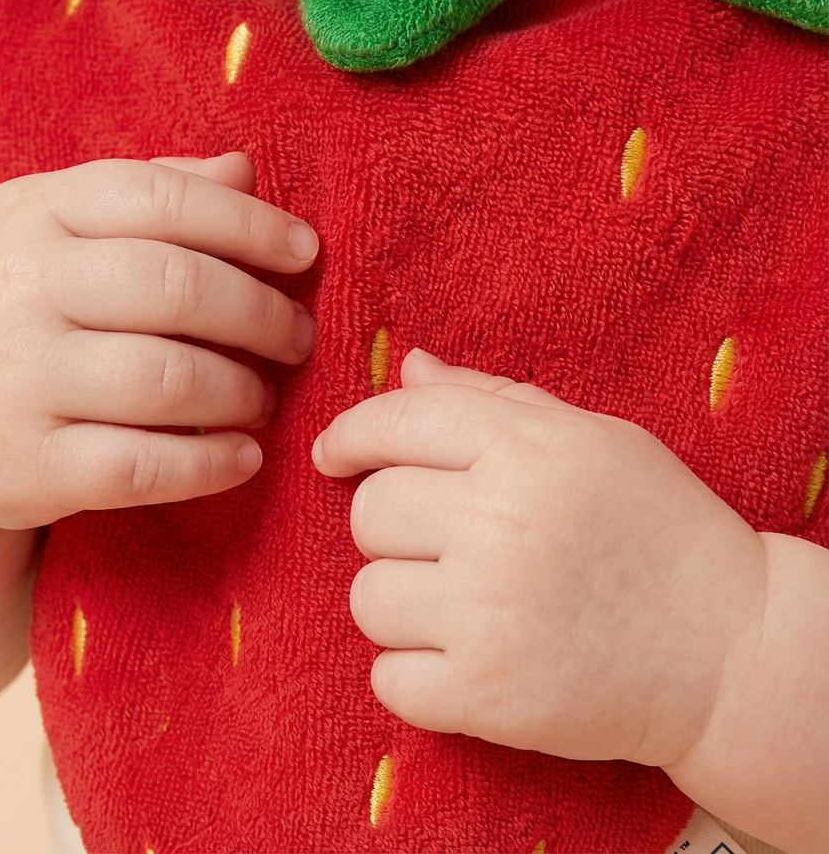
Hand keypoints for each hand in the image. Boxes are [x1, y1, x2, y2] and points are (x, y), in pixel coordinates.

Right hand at [0, 152, 317, 531]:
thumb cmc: (6, 306)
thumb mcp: (51, 229)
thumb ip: (147, 193)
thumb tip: (244, 169)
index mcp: (30, 214)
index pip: (158, 198)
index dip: (249, 224)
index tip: (305, 253)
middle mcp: (15, 290)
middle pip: (175, 288)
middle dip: (262, 313)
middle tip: (297, 336)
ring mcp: (15, 381)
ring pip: (167, 380)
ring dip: (242, 390)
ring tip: (264, 395)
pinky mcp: (25, 467)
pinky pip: (142, 468)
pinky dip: (210, 464)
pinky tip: (243, 457)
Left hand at [312, 348, 766, 767]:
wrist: (729, 651)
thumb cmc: (655, 527)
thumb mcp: (591, 438)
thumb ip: (492, 397)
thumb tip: (410, 367)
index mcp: (526, 451)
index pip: (395, 423)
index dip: (351, 435)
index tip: (334, 453)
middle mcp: (499, 525)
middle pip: (369, 512)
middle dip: (392, 524)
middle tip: (445, 541)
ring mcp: (488, 615)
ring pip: (368, 598)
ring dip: (401, 601)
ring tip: (462, 605)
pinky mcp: (487, 696)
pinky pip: (387, 678)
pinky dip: (413, 673)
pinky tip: (464, 658)